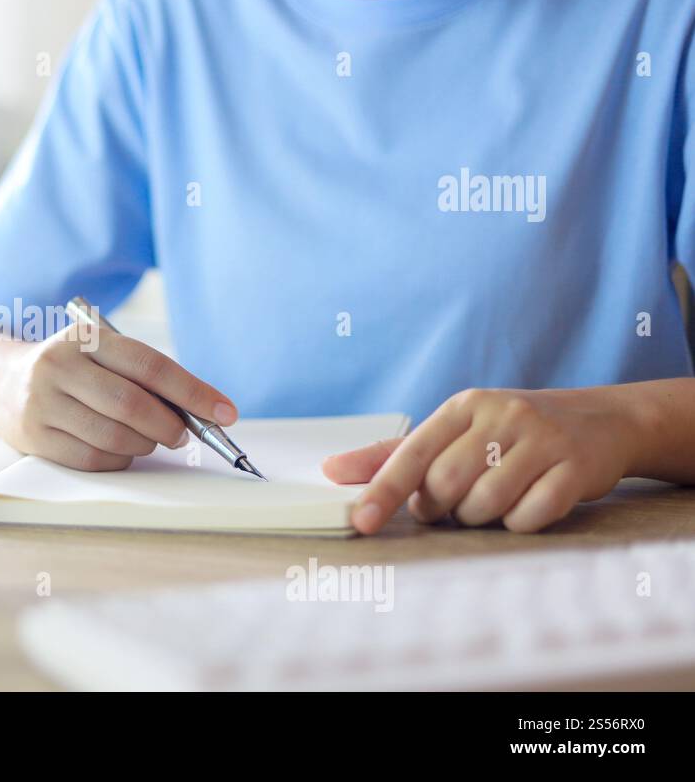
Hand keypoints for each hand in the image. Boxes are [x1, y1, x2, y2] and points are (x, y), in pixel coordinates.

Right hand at [0, 323, 237, 470]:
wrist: (1, 382)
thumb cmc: (73, 370)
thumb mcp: (102, 354)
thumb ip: (144, 376)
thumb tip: (202, 411)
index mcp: (85, 337)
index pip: (150, 365)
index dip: (193, 392)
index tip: (226, 413)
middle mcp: (58, 366)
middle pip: (131, 404)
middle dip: (170, 426)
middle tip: (184, 434)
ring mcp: (42, 403)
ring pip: (113, 436)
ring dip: (145, 445)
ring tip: (150, 440)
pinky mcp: (34, 436)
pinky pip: (92, 459)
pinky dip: (119, 460)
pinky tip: (122, 451)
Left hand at [322, 387, 641, 533]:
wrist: (599, 421)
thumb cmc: (508, 433)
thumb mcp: (452, 432)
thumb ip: (391, 455)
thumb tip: (330, 470)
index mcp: (463, 406)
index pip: (411, 453)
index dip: (383, 490)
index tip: (361, 522)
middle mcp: (502, 415)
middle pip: (446, 485)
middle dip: (443, 507)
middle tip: (456, 502)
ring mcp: (542, 439)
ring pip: (485, 504)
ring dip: (481, 517)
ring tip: (495, 499)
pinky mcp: (576, 468)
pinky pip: (530, 516)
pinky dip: (520, 522)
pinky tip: (529, 502)